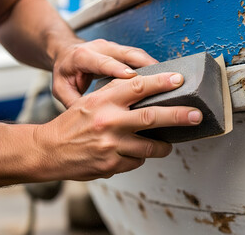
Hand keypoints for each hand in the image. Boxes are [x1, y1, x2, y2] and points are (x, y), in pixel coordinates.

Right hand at [34, 72, 201, 180]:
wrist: (48, 151)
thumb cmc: (72, 125)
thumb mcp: (90, 102)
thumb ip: (116, 98)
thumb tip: (147, 93)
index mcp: (103, 101)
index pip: (138, 86)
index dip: (161, 82)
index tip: (179, 80)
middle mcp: (109, 121)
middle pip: (152, 117)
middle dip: (179, 115)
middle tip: (196, 115)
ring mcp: (111, 145)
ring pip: (150, 147)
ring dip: (163, 146)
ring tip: (167, 144)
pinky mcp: (111, 165)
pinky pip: (136, 162)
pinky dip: (139, 158)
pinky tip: (130, 154)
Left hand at [52, 39, 158, 107]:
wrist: (66, 52)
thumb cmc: (65, 72)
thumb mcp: (61, 89)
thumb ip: (72, 102)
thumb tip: (86, 120)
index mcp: (82, 56)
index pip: (102, 62)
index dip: (117, 68)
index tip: (131, 77)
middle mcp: (100, 48)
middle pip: (126, 54)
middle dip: (145, 65)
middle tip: (162, 78)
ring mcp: (113, 47)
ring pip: (137, 54)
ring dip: (153, 66)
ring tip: (168, 79)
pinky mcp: (122, 51)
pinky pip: (140, 57)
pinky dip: (152, 67)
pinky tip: (163, 79)